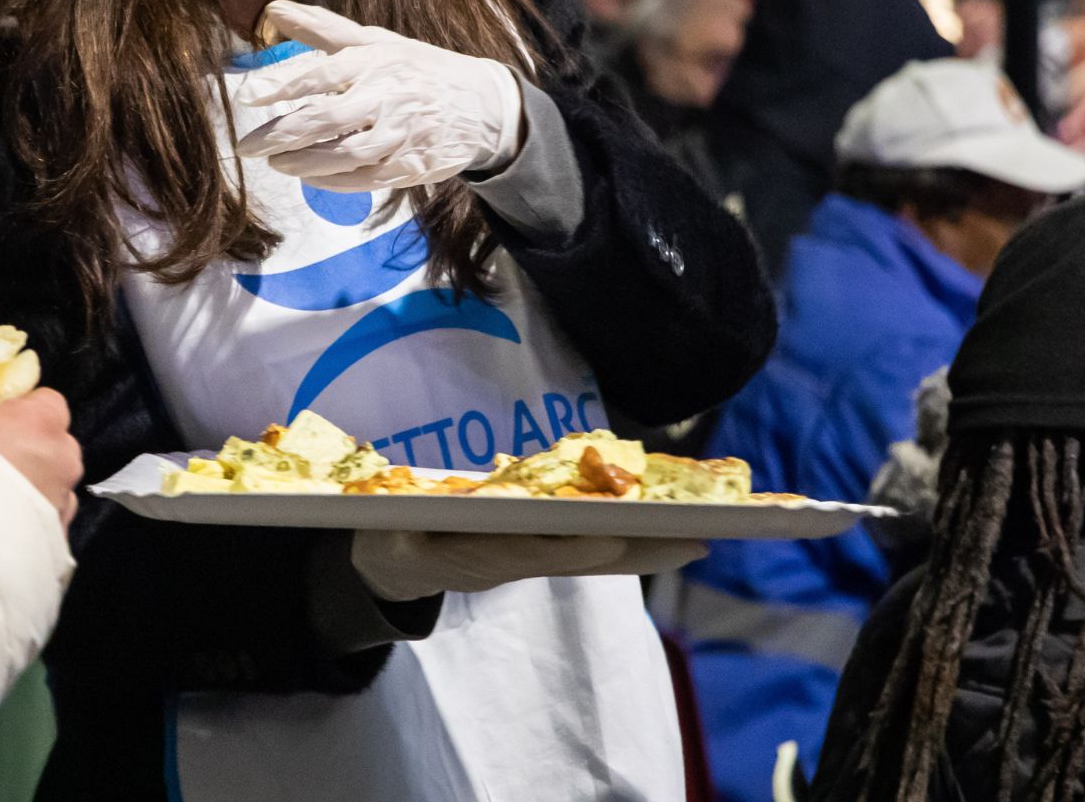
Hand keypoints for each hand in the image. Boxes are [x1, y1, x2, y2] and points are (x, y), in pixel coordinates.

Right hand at [0, 371, 81, 524]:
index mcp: (43, 421)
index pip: (46, 401)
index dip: (15, 410)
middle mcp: (65, 461)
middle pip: (52, 444)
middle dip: (25, 449)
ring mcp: (65, 505)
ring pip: (51, 485)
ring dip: (28, 488)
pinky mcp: (58, 542)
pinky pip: (45, 521)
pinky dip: (26, 522)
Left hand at [232, 1, 524, 191]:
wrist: (482, 104)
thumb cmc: (416, 69)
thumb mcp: (374, 42)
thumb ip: (321, 28)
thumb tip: (272, 8)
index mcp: (374, 59)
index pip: (320, 72)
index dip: (280, 84)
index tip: (247, 96)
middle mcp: (388, 94)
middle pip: (327, 118)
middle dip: (282, 134)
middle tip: (247, 146)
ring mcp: (403, 132)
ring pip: (346, 154)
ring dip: (305, 163)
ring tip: (277, 163)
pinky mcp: (414, 164)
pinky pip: (367, 178)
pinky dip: (334, 181)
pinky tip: (310, 178)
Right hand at [350, 530, 705, 602]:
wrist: (388, 561)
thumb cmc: (386, 531)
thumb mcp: (387, 530)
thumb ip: (403, 525)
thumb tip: (408, 521)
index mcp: (467, 556)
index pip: (527, 553)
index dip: (569, 546)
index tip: (613, 536)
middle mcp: (505, 562)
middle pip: (578, 559)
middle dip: (637, 551)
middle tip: (694, 543)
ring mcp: (523, 559)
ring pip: (592, 557)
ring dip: (645, 549)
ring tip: (698, 538)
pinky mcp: (534, 554)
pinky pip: (586, 550)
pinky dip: (628, 544)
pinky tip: (665, 536)